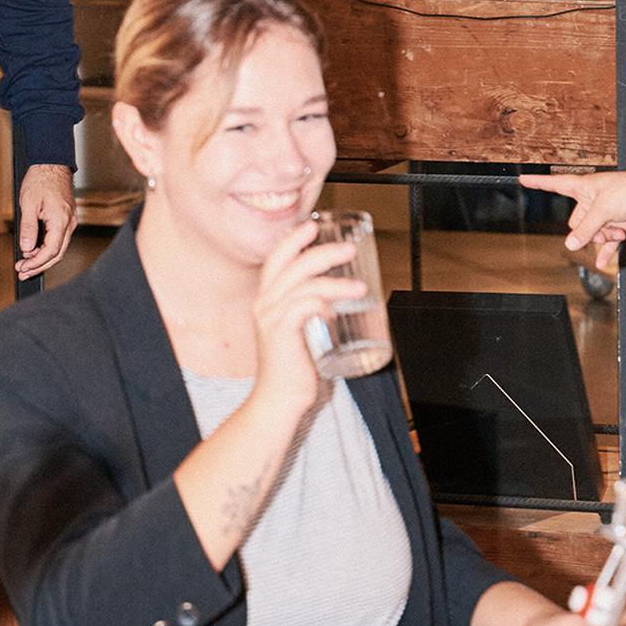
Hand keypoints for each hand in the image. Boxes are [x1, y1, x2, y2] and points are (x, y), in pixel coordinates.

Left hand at [16, 164, 76, 277]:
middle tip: (23, 272)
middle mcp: (69, 223)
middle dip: (39, 266)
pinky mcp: (66, 218)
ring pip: (58, 248)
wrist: (52, 164)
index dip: (36, 263)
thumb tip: (27, 248)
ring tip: (26, 264)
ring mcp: (69, 221)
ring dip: (42, 259)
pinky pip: (59, 239)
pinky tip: (35, 251)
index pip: (50, 251)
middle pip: (57, 254)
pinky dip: (47, 248)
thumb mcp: (28, 204)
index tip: (23, 267)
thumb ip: (28, 228)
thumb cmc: (41, 179)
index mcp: (60, 221)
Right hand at [248, 218, 364, 419]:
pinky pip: (301, 308)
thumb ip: (312, 314)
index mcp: (267, 300)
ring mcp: (271, 319)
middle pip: (291, 264)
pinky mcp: (281, 335)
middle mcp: (264, 304)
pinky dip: (320, 303)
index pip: (276, 259)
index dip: (293, 240)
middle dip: (322, 251)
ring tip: (361, 289)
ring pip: (303, 285)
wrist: (277, 400)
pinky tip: (334, 310)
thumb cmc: (292, 368)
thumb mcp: (299, 332)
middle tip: (349, 249)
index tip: (313, 225)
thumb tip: (338, 303)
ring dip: (335, 282)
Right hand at [520, 168, 625, 270]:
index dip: (538, 182)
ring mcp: (606, 212)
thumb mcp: (603, 210)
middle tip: (602, 226)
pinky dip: (606, 251)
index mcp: (585, 186)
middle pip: (576, 220)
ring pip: (592, 233)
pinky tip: (603, 263)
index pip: (555, 183)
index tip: (523, 179)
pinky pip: (606, 241)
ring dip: (602, 237)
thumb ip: (585, 229)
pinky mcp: (618, 223)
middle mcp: (593, 198)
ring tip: (617, 232)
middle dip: (587, 229)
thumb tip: (571, 245)